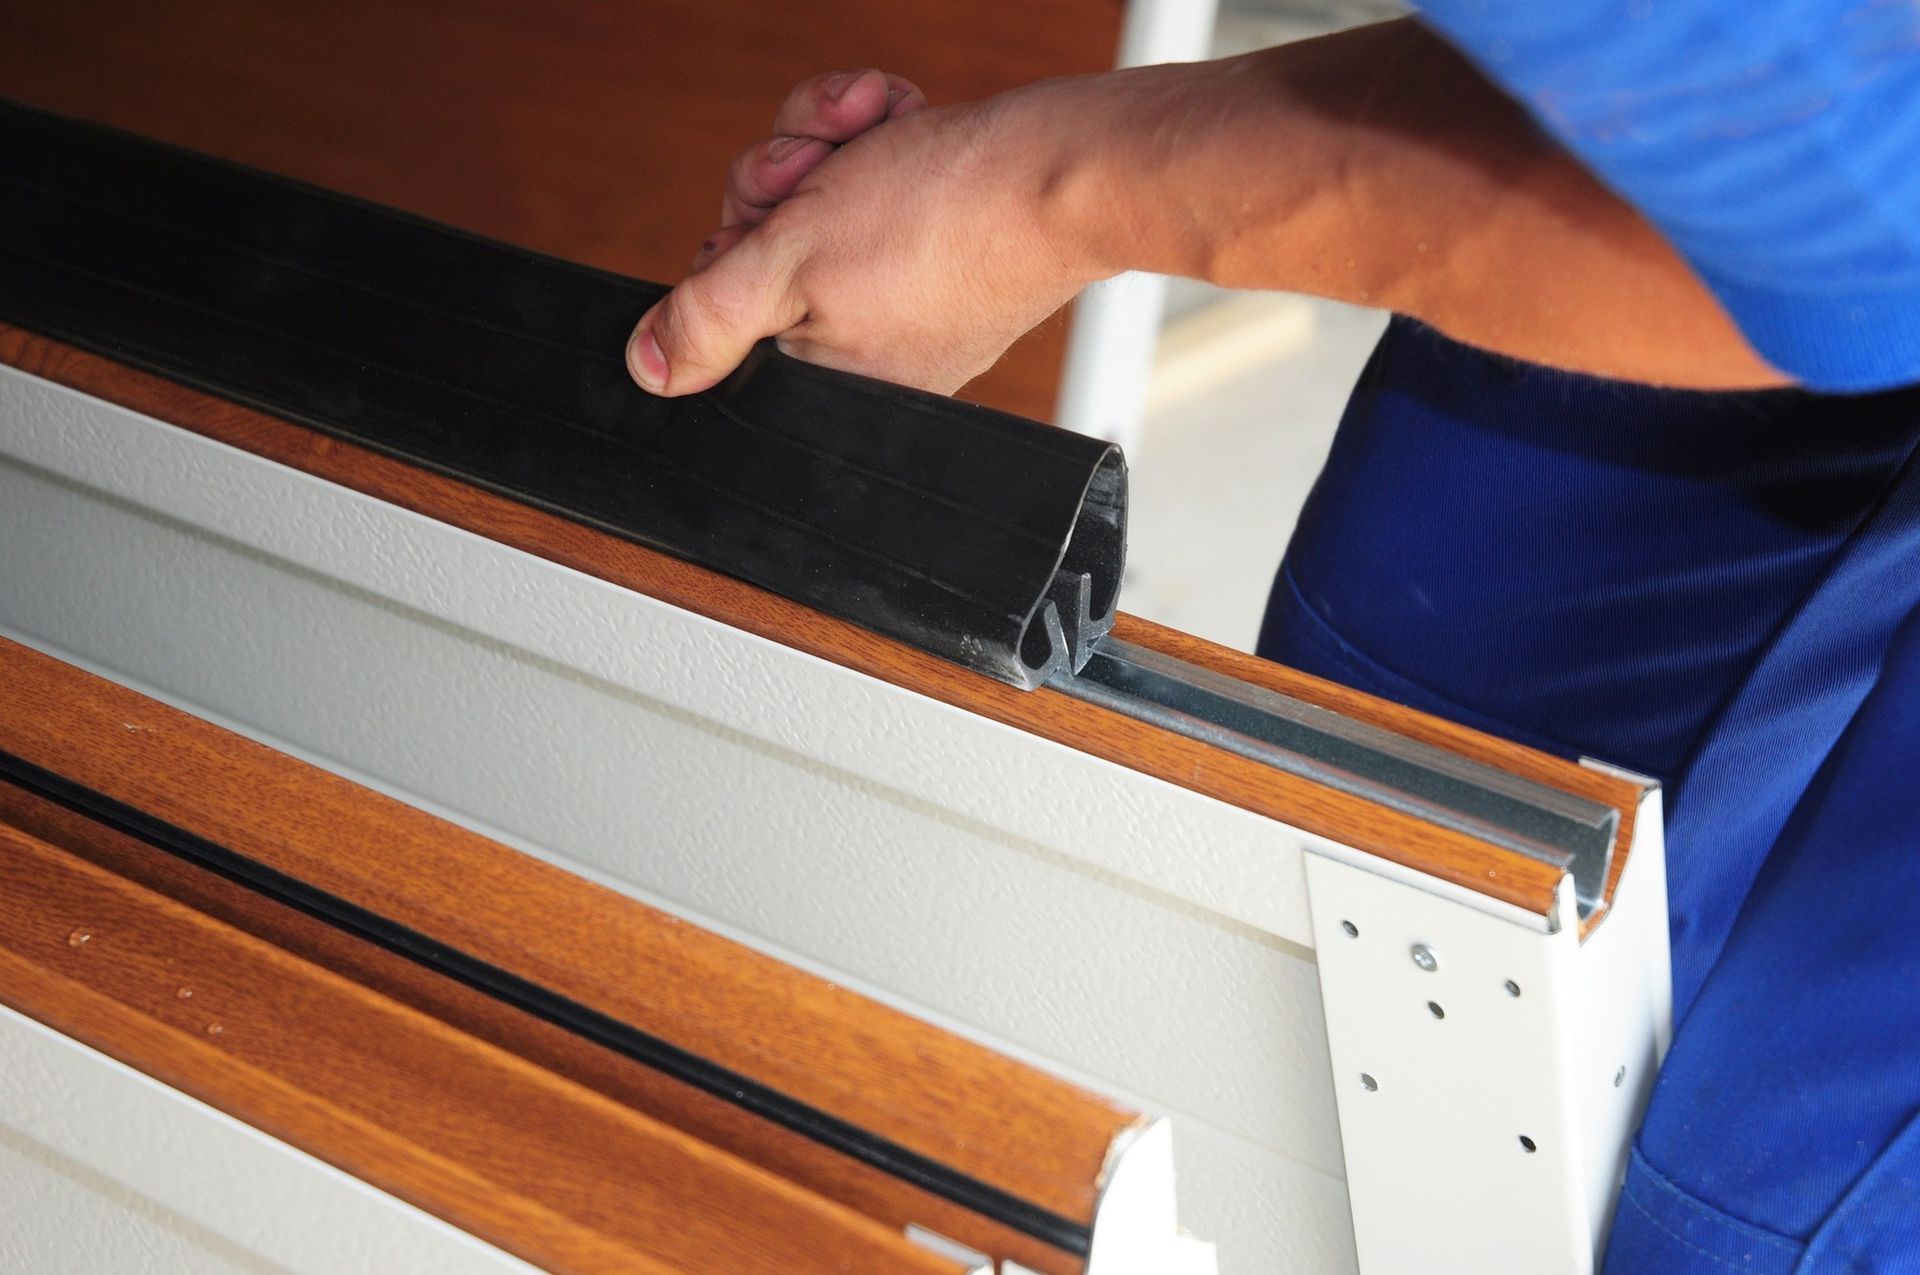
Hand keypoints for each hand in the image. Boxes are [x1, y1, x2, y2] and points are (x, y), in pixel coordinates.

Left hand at [625, 68, 1099, 396]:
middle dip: (782, 180)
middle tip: (819, 169)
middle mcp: (872, 345)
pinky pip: (874, 179)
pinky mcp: (939, 235)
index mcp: (833, 380)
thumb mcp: (790, 263)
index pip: (735, 318)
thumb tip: (649, 369)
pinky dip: (880, 137)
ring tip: (872, 131)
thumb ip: (709, 316)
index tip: (763, 217)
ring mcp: (907, 289)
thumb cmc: (945, 222)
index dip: (733, 246)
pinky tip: (901, 123)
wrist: (1066, 166)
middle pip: (768, 246)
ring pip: (817, 197)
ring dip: (830, 142)